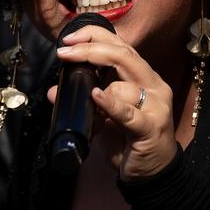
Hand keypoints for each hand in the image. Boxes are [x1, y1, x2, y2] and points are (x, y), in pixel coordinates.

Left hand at [52, 26, 178, 180]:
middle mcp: (152, 85)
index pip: (121, 45)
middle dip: (90, 48)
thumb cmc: (129, 140)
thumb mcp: (103, 117)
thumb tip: (54, 91)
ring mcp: (155, 105)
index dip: (95, 36)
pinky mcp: (152, 127)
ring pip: (122, 84)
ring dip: (97, 89)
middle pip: (123, 55)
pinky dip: (111, 103)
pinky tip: (97, 97)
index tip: (68, 39)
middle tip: (64, 52)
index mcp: (142, 76)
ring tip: (86, 100)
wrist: (151, 174)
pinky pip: (128, 112)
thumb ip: (84, 100)